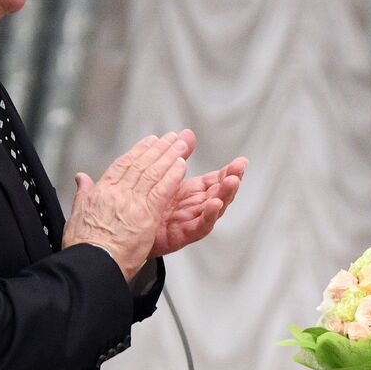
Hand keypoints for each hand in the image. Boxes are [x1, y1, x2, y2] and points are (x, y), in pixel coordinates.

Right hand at [62, 133, 187, 278]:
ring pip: (153, 173)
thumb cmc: (83, 245)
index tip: (149, 142)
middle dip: (158, 149)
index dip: (138, 151)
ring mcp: (132, 202)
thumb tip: (81, 179)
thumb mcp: (77, 214)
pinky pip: (162, 190)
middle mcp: (117, 192)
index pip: (123, 165)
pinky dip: (173, 176)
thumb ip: (83, 194)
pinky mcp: (146, 214)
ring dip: (169, 156)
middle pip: (141, 164)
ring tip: (180, 145)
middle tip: (171, 137)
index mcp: (102, 191)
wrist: (91, 262)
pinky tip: (182, 165)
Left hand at [148, 129, 246, 258]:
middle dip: (231, 180)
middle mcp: (196, 206)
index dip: (229, 171)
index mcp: (194, 192)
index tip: (240, 162)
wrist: (130, 232)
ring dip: (225, 195)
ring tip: (231, 182)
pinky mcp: (183, 235)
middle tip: (238, 170)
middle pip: (220, 193)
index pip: (216, 180)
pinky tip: (214, 205)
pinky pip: (199, 226)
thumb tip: (187, 134)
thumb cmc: (149, 207)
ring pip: (214, 209)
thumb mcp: (167, 176)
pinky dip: (209, 216)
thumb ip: (180, 155)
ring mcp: (191, 220)